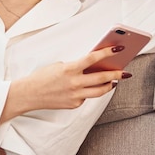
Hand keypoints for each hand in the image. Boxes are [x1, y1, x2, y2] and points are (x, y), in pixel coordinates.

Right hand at [0, 46, 130, 121]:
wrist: (29, 94)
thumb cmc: (43, 77)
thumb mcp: (59, 66)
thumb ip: (77, 66)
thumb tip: (94, 67)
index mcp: (70, 69)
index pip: (93, 59)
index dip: (107, 53)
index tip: (118, 50)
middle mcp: (74, 83)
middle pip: (102, 78)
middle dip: (116, 74)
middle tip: (125, 71)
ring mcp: (75, 95)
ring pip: (99, 91)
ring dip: (109, 85)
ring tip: (115, 81)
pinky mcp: (74, 104)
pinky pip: (86, 97)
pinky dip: (89, 91)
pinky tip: (89, 88)